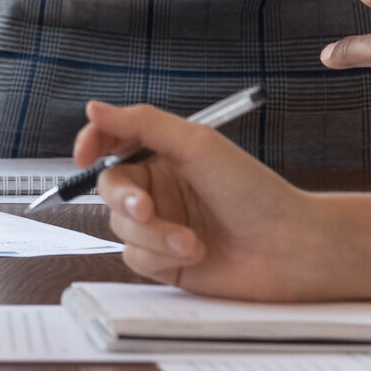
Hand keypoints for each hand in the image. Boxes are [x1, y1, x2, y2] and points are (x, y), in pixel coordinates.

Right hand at [80, 100, 337, 300]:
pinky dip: (161, 256)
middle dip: (125, 198)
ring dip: (155, 234)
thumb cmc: (252, 190)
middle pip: (109, 187)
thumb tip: (93, 108)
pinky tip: (195, 254)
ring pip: (121, 226)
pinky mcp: (165, 262)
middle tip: (146, 206)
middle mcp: (159, 186)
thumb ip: (141, 124)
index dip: (91, 145)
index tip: (83, 155)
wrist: (287, 249)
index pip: (112, 143)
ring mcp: (161, 224)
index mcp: (164, 153)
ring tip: (193, 240)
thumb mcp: (196, 144)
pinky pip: (135, 257)